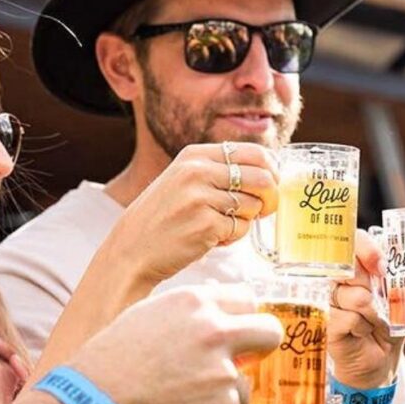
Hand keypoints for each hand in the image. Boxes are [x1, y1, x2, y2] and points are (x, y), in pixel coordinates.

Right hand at [67, 284, 282, 403]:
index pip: (249, 300)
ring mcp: (222, 374)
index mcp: (196, 303)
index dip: (242, 317)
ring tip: (183, 399)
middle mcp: (215, 333)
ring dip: (224, 393)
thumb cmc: (113, 361)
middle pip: (270, 333)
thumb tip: (226, 307)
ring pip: (245, 384)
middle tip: (247, 358)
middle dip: (262, 345)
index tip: (238, 329)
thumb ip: (194, 311)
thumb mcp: (150, 315)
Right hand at [105, 143, 279, 285]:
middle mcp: (197, 172)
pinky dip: (233, 237)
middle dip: (270, 197)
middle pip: (262, 179)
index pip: (255, 153)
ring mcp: (201, 198)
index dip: (272, 170)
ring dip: (246, 220)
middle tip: (263, 210)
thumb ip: (220, 171)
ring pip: (253, 206)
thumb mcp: (185, 179)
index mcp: (195, 155)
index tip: (273, 184)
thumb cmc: (164, 217)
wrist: (131, 250)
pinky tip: (212, 238)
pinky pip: (241, 229)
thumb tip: (270, 172)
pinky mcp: (206, 225)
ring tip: (221, 225)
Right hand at [328, 229, 403, 389]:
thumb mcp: (402, 301)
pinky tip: (362, 333)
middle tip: (377, 299)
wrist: (380, 360)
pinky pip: (348, 317)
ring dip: (371, 312)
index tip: (382, 266)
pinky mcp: (326, 321)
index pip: (353, 241)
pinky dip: (361, 327)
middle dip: (370, 285)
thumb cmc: (390, 326)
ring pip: (351, 295)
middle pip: (349, 267)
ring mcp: (330, 299)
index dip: (366, 248)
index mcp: (359, 266)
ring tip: (374, 321)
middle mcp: (340, 278)